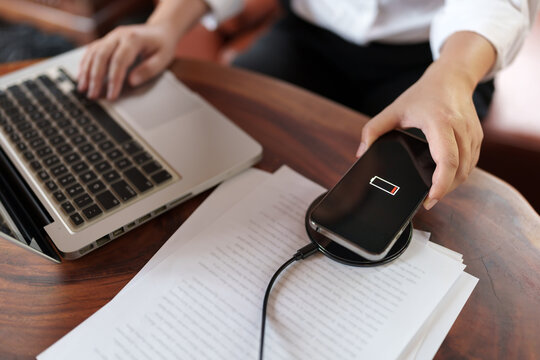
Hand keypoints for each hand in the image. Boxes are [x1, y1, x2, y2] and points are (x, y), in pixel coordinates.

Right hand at [77, 23, 177, 99]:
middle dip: (95, 78)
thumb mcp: (163, 59)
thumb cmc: (162, 45)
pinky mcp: (106, 40)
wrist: (160, 31)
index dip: (114, 80)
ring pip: (93, 53)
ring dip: (86, 71)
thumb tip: (131, 82)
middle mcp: (118, 35)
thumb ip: (148, 70)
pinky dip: (85, 64)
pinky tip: (82, 76)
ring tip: (83, 88)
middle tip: (92, 95)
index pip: (119, 61)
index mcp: (133, 38)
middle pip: (101, 56)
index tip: (111, 95)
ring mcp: (111, 37)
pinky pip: (92, 50)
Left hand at [356, 61, 482, 209]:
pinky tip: (446, 179)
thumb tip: (361, 153)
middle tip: (428, 201)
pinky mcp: (477, 136)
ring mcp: (472, 133)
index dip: (441, 183)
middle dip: (445, 190)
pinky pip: (472, 162)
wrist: (452, 77)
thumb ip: (373, 130)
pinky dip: (460, 174)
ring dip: (453, 184)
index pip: (446, 159)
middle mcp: (460, 128)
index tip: (431, 197)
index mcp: (439, 122)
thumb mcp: (394, 109)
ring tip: (435, 192)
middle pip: (459, 170)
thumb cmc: (423, 93)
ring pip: (468, 169)